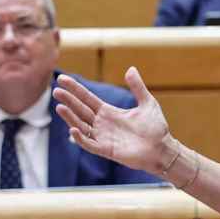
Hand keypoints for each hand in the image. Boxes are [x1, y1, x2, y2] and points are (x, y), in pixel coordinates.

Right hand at [54, 67, 171, 174]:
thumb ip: (137, 87)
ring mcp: (103, 137)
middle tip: (56, 91)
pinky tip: (73, 129)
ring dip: (70, 117)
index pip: (87, 98)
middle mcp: (102, 124)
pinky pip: (89, 144)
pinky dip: (80, 138)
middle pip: (80, 110)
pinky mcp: (106, 150)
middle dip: (68, 100)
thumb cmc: (156, 128)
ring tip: (60, 107)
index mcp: (109, 112)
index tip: (62, 79)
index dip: (75, 89)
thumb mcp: (147, 103)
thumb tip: (130, 68)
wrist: (163, 149)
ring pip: (81, 126)